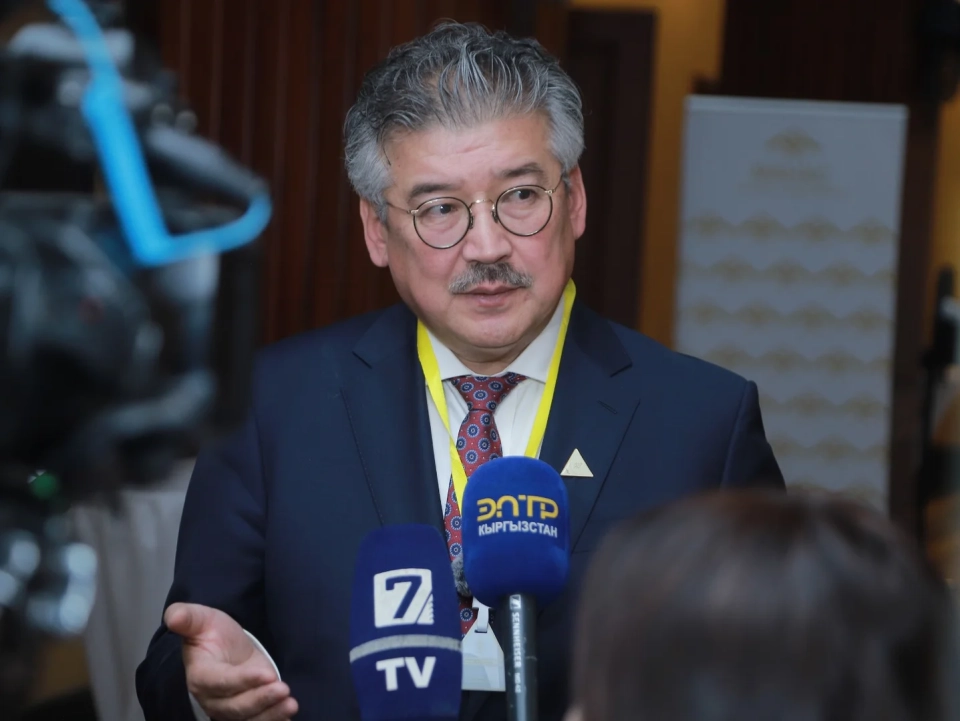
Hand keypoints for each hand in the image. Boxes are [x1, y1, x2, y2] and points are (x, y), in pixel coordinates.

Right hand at [165, 602, 298, 720]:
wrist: (225, 649)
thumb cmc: (213, 634)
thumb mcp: (202, 619)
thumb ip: (187, 617)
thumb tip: (173, 616)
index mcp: (200, 675)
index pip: (220, 682)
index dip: (242, 680)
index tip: (267, 673)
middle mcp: (212, 698)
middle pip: (236, 705)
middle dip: (261, 699)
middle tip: (284, 690)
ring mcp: (228, 709)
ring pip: (247, 718)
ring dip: (270, 714)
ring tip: (290, 704)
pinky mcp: (244, 714)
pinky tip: (288, 718)